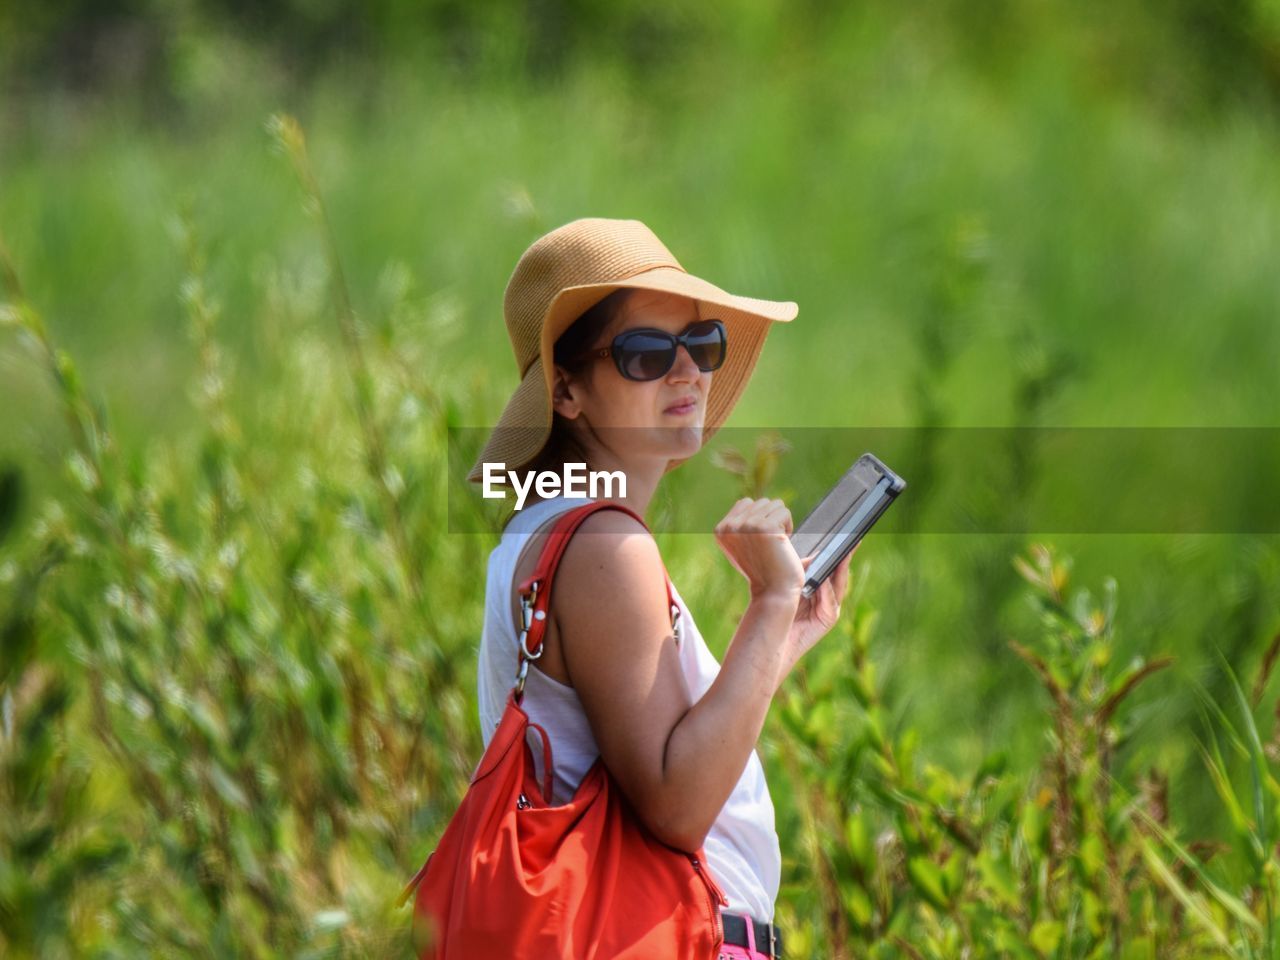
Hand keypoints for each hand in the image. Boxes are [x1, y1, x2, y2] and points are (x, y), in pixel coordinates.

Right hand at [714, 498, 804, 599]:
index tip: (760, 542)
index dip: (759, 519)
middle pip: (761, 502)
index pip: (745, 503)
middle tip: (770, 545)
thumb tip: (746, 502)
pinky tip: (782, 544)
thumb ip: (740, 525)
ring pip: (774, 504)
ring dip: (781, 522)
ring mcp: (746, 525)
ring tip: (776, 544)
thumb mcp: (742, 546)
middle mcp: (730, 526)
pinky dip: (789, 526)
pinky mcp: (764, 527)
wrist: (773, 592)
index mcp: (721, 530)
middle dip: (771, 520)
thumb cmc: (763, 571)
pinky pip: (784, 512)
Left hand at [783, 543, 858, 667]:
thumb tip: (816, 554)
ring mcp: (828, 608)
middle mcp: (826, 596)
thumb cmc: (776, 608)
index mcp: (817, 585)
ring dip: (840, 571)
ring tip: (842, 556)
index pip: (831, 565)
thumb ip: (804, 569)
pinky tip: (824, 581)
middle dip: (845, 558)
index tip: (845, 537)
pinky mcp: (828, 620)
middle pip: (839, 574)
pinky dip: (827, 591)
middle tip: (850, 543)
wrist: (770, 636)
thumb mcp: (791, 582)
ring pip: (838, 586)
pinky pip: (831, 602)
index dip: (839, 552)